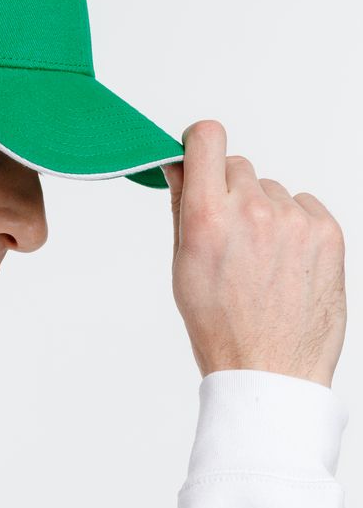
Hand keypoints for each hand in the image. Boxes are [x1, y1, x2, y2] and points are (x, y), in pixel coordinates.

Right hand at [162, 120, 345, 386]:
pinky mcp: (327, 232)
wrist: (270, 369)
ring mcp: (293, 220)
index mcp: (208, 217)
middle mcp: (253, 210)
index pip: (207, 138)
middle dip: (231, 191)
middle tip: (231, 233)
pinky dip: (294, 225)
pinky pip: (304, 205)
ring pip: (272, 189)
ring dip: (264, 211)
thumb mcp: (183, 264)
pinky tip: (286, 262)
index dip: (200, 142)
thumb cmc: (221, 325)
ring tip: (262, 258)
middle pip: (238, 165)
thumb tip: (179, 165)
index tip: (200, 153)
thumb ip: (182, 205)